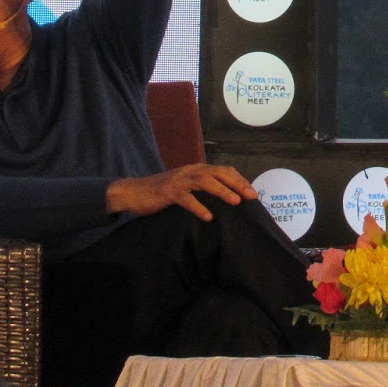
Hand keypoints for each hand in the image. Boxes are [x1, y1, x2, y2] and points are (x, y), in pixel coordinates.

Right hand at [106, 163, 255, 220]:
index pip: (224, 170)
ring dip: (222, 191)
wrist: (135, 192)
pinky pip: (186, 198)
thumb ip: (202, 189)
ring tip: (235, 201)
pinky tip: (208, 216)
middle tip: (251, 196)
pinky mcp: (168, 192)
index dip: (239, 179)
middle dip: (237, 183)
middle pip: (219, 173)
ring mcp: (179, 180)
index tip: (252, 192)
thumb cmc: (163, 192)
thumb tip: (224, 199)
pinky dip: (198, 207)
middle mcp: (191, 171)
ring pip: (205, 181)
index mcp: (197, 169)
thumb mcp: (186, 187)